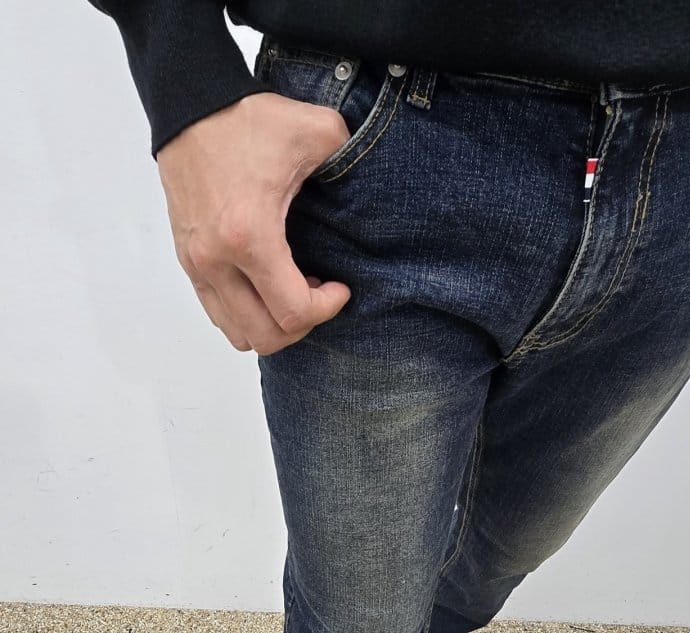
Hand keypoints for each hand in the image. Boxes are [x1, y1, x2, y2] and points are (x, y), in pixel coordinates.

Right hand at [156, 92, 352, 354]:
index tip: (340, 287)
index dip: (327, 309)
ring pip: (239, 333)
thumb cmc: (246, 121)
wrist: (189, 108)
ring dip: (273, 323)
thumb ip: (353, 157)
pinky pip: (219, 314)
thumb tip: (371, 181)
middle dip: (302, 324)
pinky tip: (267, 283)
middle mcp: (217, 261)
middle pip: (265, 337)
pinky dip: (248, 314)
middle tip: (318, 295)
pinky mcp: (188, 262)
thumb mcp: (316, 131)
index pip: (293, 312)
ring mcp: (198, 265)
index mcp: (249, 236)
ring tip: (292, 290)